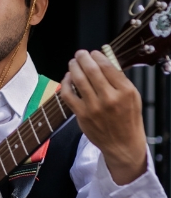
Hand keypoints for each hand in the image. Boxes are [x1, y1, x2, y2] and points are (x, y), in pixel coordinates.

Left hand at [61, 50, 147, 185]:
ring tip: (73, 62)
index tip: (93, 53)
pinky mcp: (81, 114)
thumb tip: (103, 60)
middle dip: (83, 58)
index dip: (97, 56)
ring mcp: (94, 107)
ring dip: (73, 67)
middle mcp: (110, 98)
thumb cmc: (128, 119)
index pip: (108, 66)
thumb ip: (119, 79)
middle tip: (80, 54)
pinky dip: (65, 83)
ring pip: (78, 79)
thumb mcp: (132, 97)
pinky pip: (67, 94)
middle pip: (91, 70)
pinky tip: (68, 78)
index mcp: (126, 91)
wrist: (123, 144)